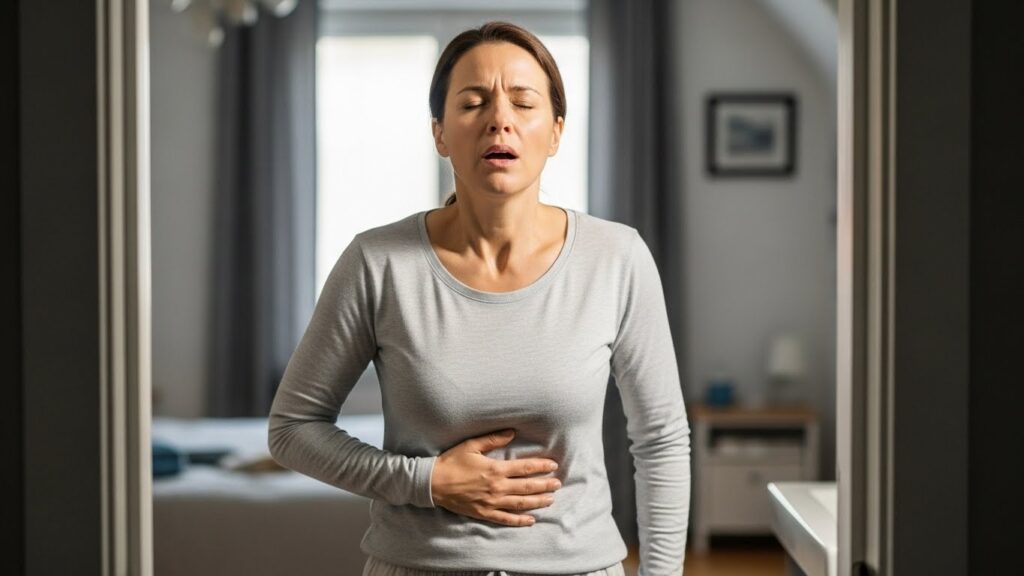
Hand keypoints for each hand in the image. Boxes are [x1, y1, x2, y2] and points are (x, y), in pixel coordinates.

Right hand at [430, 428, 561, 526]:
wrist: (433, 483)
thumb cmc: (451, 462)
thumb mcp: (471, 446)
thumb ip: (493, 439)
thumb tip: (512, 433)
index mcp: (495, 469)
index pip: (524, 468)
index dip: (541, 466)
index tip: (553, 465)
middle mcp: (496, 487)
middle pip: (527, 487)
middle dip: (545, 485)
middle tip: (558, 484)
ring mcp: (491, 502)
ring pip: (520, 503)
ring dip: (537, 502)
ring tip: (551, 500)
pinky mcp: (484, 513)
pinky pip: (506, 519)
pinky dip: (519, 520)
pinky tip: (531, 520)